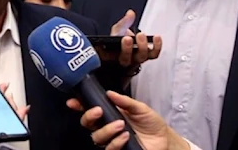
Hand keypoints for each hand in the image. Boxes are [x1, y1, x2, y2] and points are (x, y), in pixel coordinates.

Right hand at [66, 91, 189, 149]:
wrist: (164, 139)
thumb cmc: (151, 123)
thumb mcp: (140, 107)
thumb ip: (125, 101)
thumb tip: (110, 93)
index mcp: (109, 114)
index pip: (89, 109)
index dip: (78, 105)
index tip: (73, 102)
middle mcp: (107, 127)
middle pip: (87, 124)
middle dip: (89, 116)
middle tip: (99, 111)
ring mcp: (111, 140)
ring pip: (96, 137)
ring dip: (106, 130)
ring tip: (121, 125)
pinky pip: (109, 148)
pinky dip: (115, 142)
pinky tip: (125, 136)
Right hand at [98, 10, 161, 67]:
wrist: (128, 43)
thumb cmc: (119, 39)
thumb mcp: (117, 30)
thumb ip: (123, 23)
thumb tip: (131, 13)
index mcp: (113, 55)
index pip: (112, 57)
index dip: (116, 51)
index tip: (120, 40)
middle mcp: (125, 60)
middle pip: (126, 59)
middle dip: (127, 48)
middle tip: (128, 38)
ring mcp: (137, 59)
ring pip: (141, 57)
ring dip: (142, 46)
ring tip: (141, 35)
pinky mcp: (147, 56)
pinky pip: (153, 54)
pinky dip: (156, 46)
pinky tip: (156, 37)